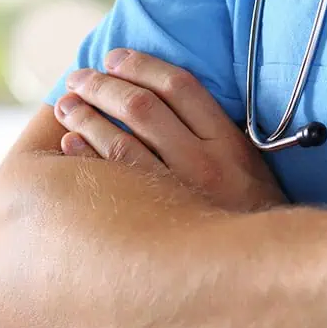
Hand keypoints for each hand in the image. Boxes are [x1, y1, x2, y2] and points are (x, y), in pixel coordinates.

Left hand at [54, 49, 285, 212]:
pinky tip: (70, 144)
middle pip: (142, 108)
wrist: (260, 270)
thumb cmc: (249, 211)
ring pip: (119, 143)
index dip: (141, 65)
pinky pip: (112, 183)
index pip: (179, 86)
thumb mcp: (247, 163)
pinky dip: (86, 156)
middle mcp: (203, 164)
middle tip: (79, 77)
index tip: (114, 57)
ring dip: (85, 116)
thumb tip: (163, 94)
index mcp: (227, 142)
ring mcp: (177, 195)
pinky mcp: (155, 224)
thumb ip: (213, 130)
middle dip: (102, 86)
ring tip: (66, 105)